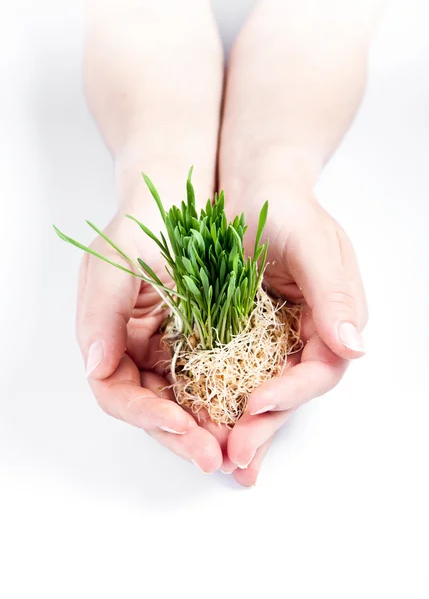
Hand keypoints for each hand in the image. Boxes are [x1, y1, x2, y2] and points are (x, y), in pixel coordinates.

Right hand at [77, 203, 223, 473]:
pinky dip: (229, 403)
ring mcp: (171, 354)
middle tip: (216, 456)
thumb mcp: (113, 264)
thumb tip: (94, 367)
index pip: (118, 393)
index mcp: (110, 342)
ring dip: (209, 429)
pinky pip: (214, 384)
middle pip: (155, 411)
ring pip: (186, 405)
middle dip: (184, 436)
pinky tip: (250, 416)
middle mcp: (139, 355)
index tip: (179, 423)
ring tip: (238, 449)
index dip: (145, 415)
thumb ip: (101, 314)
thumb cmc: (140, 228)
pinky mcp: (203, 347)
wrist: (179, 204)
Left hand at [221, 180, 367, 484]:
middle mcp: (309, 335)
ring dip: (243, 425)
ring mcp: (276, 338)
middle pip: (291, 391)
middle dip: (265, 425)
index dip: (292, 391)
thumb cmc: (287, 208)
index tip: (257, 405)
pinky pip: (235, 375)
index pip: (321, 368)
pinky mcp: (245, 337)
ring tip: (219, 456)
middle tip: (235, 456)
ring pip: (263, 390)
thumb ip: (333, 293)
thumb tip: (355, 348)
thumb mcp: (313, 243)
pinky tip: (204, 425)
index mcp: (334, 318)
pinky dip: (222, 401)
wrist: (252, 191)